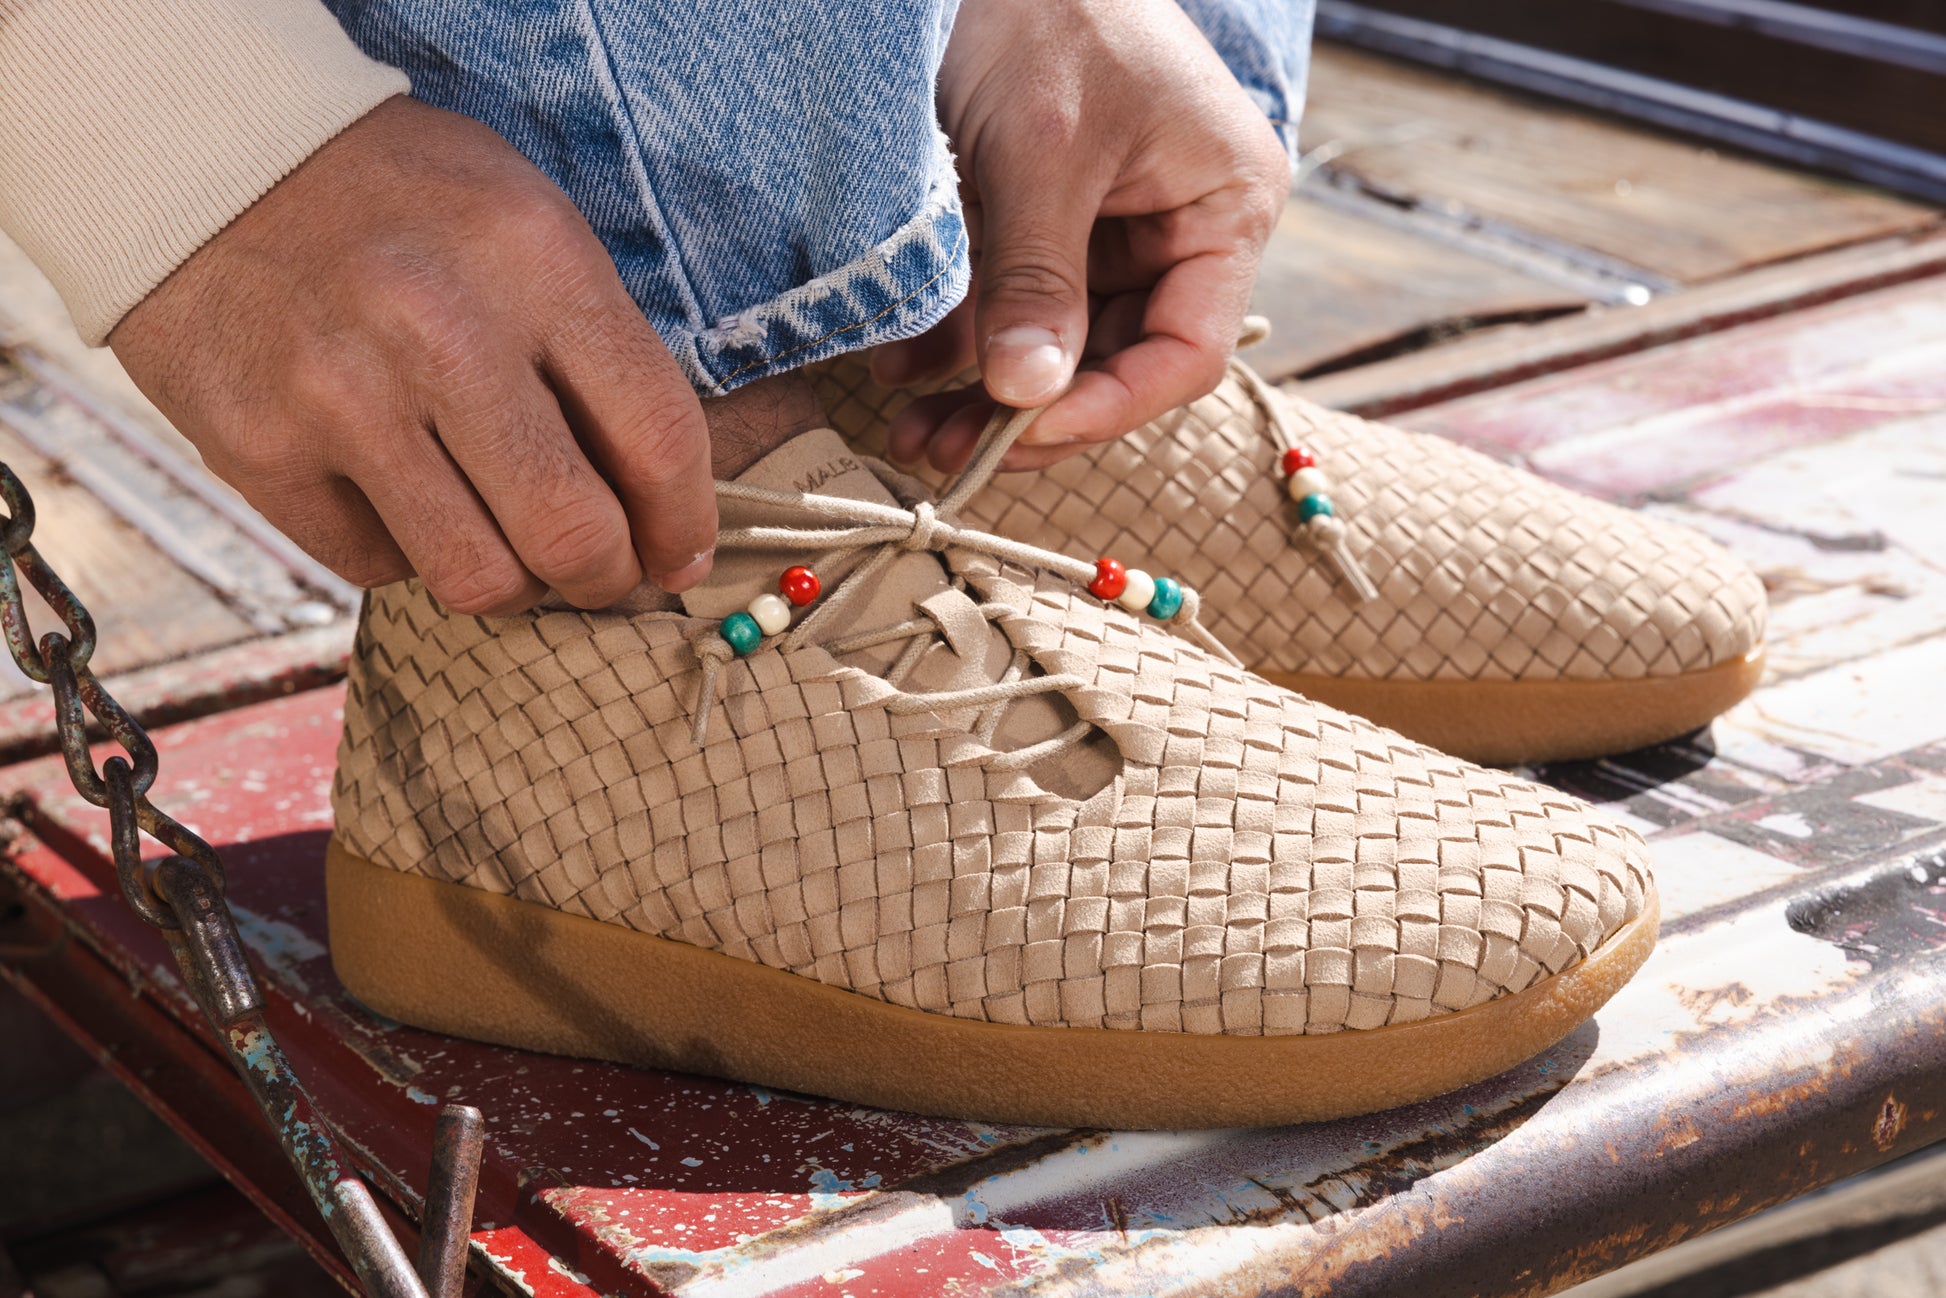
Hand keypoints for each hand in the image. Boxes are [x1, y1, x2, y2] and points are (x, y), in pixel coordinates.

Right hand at [111, 96, 715, 614]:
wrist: (209, 157)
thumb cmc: (404, 203)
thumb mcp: (528, 226)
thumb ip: (597, 350)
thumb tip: (661, 498)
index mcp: (533, 262)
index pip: (657, 436)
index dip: (686, 522)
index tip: (681, 554)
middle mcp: (440, 331)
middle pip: (573, 535)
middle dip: (607, 577)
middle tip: (601, 572)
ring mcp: (341, 398)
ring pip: (479, 579)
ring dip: (514, 585)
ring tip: (508, 548)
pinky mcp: (260, 451)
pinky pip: (376, 567)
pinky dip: (406, 553)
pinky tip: (402, 497)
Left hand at [875, 0, 1288, 472]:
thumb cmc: (1045, 8)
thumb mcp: (1040, 150)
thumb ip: (1037, 278)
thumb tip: (1024, 396)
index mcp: (1224, 205)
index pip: (1186, 350)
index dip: (1107, 405)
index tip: (1021, 431)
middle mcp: (1178, 227)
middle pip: (1115, 360)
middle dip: (1027, 412)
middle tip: (944, 453)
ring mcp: (1109, 228)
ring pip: (1056, 345)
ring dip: (981, 393)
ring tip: (910, 431)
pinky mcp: (1044, 222)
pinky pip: (1012, 304)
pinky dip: (957, 341)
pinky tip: (903, 369)